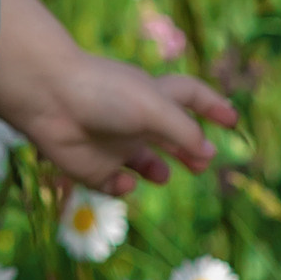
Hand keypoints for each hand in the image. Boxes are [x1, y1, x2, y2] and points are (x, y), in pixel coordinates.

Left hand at [0, 0, 237, 196]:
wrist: (47, 99)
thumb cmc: (104, 93)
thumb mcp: (154, 107)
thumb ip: (184, 131)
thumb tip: (207, 151)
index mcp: (152, 95)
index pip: (190, 96)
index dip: (213, 106)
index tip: (233, 120)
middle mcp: (133, 119)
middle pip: (169, 134)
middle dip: (188, 148)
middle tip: (204, 164)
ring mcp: (112, 143)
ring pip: (142, 160)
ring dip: (157, 169)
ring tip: (163, 173)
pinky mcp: (91, 167)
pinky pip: (114, 184)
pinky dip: (123, 186)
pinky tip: (124, 179)